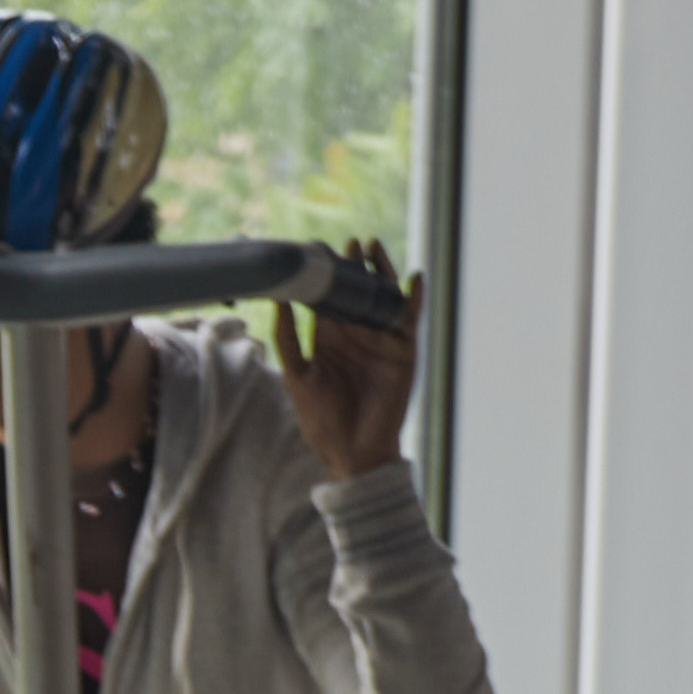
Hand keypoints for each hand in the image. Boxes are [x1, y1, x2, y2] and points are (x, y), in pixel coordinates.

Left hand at [274, 241, 421, 479]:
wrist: (353, 451)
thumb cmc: (321, 420)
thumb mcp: (298, 374)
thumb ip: (288, 338)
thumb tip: (279, 300)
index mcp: (329, 338)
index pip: (327, 298)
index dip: (324, 274)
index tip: (317, 249)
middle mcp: (355, 334)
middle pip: (356, 291)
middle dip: (354, 266)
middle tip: (349, 242)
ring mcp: (380, 340)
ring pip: (382, 297)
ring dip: (381, 272)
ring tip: (373, 247)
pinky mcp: (403, 350)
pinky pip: (410, 318)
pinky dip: (413, 297)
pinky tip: (414, 276)